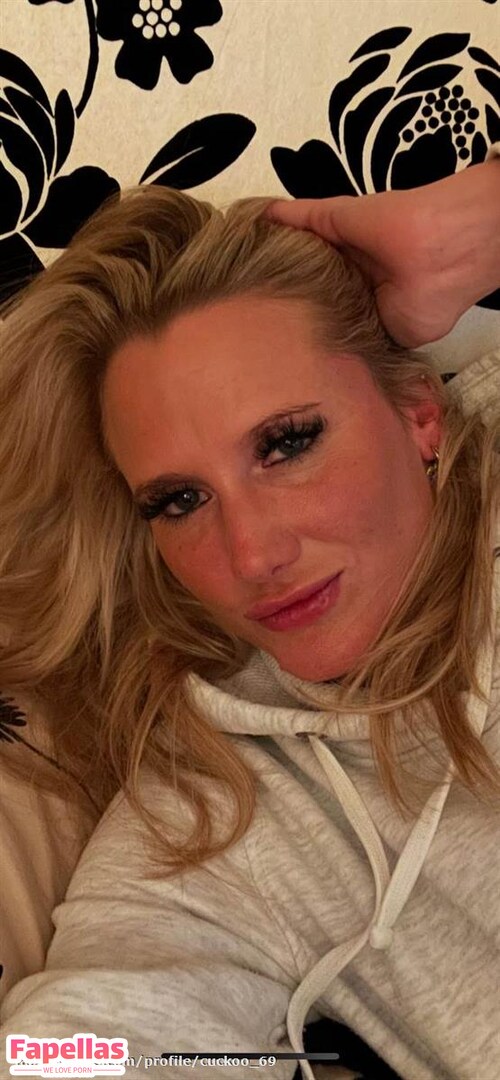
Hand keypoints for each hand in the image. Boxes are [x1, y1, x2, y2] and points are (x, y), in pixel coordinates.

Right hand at [262, 159, 499, 347]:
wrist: (437, 254)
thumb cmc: (390, 224)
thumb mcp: (335, 216)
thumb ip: (300, 218)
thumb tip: (258, 213)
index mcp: (341, 262)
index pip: (301, 279)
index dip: (276, 286)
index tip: (243, 297)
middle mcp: (350, 291)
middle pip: (312, 310)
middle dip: (289, 320)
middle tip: (250, 332)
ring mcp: (365, 319)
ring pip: (329, 336)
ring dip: (310, 342)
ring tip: (269, 357)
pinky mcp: (382, 344)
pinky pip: (356, 358)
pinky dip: (339, 362)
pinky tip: (307, 370)